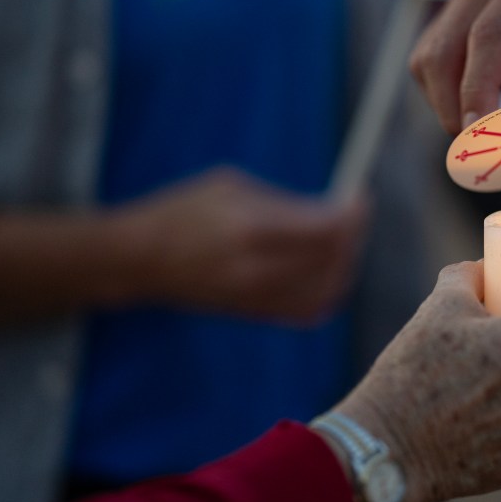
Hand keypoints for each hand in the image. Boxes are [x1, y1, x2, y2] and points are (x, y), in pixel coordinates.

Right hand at [112, 167, 368, 321]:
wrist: (142, 260)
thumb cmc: (187, 211)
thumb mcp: (233, 187)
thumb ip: (288, 201)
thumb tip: (337, 209)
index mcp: (251, 228)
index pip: (327, 227)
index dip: (353, 212)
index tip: (358, 195)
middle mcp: (257, 268)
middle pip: (334, 258)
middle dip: (353, 234)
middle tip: (352, 215)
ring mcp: (257, 297)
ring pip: (329, 287)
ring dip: (344, 261)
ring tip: (338, 239)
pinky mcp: (256, 314)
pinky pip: (312, 309)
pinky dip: (329, 288)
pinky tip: (324, 267)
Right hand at [410, 0, 500, 133]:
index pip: (488, 36)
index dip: (478, 88)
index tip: (479, 132)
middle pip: (444, 49)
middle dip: (454, 106)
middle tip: (483, 147)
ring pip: (428, 59)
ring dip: (447, 104)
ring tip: (485, 131)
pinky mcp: (453, 16)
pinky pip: (431, 61)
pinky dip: (446, 94)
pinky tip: (480, 110)